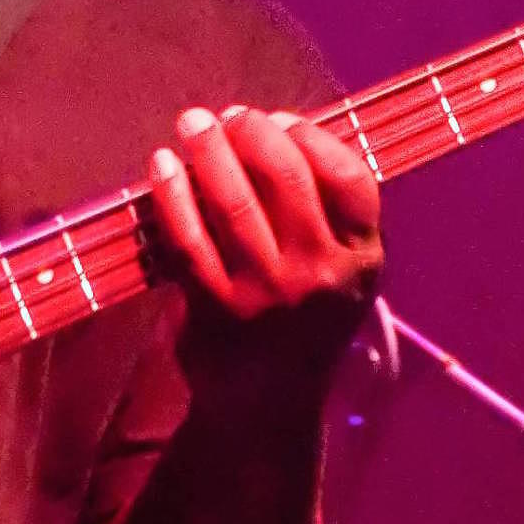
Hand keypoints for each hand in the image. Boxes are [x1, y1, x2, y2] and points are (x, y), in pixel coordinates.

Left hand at [147, 104, 385, 383]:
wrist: (267, 407)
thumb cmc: (302, 320)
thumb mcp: (341, 273)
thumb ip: (327, 214)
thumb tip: (275, 130)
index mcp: (361, 259)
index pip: (350, 178)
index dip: (312, 136)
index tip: (280, 119)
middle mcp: (321, 274)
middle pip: (287, 178)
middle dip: (251, 132)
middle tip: (227, 117)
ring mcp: (268, 293)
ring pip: (234, 202)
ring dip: (208, 151)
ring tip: (193, 124)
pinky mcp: (217, 308)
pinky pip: (188, 238)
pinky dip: (171, 194)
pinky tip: (161, 165)